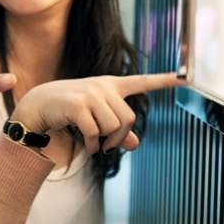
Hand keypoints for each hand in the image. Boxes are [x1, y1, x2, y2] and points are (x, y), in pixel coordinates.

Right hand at [11, 72, 179, 154]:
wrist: (37, 105)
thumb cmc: (68, 110)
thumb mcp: (95, 118)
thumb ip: (117, 131)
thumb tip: (135, 144)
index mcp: (110, 86)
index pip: (142, 81)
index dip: (165, 80)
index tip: (186, 77)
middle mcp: (102, 87)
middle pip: (127, 119)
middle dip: (118, 138)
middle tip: (107, 145)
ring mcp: (90, 95)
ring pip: (112, 127)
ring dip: (104, 142)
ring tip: (94, 143)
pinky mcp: (78, 105)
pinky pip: (95, 133)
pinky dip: (93, 146)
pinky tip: (88, 146)